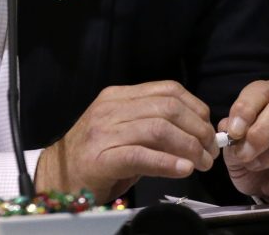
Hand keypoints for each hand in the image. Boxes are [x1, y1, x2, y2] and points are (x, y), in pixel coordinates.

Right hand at [35, 81, 218, 201]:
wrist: (58, 177)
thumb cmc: (96, 157)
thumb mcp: (125, 132)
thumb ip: (154, 127)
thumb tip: (197, 134)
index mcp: (118, 96)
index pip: (167, 89)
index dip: (196, 108)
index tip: (209, 129)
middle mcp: (110, 108)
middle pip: (167, 107)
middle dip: (197, 129)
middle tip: (210, 151)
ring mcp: (104, 131)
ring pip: (159, 128)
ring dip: (189, 147)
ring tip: (201, 164)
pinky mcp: (101, 158)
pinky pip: (141, 155)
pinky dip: (167, 162)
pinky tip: (183, 169)